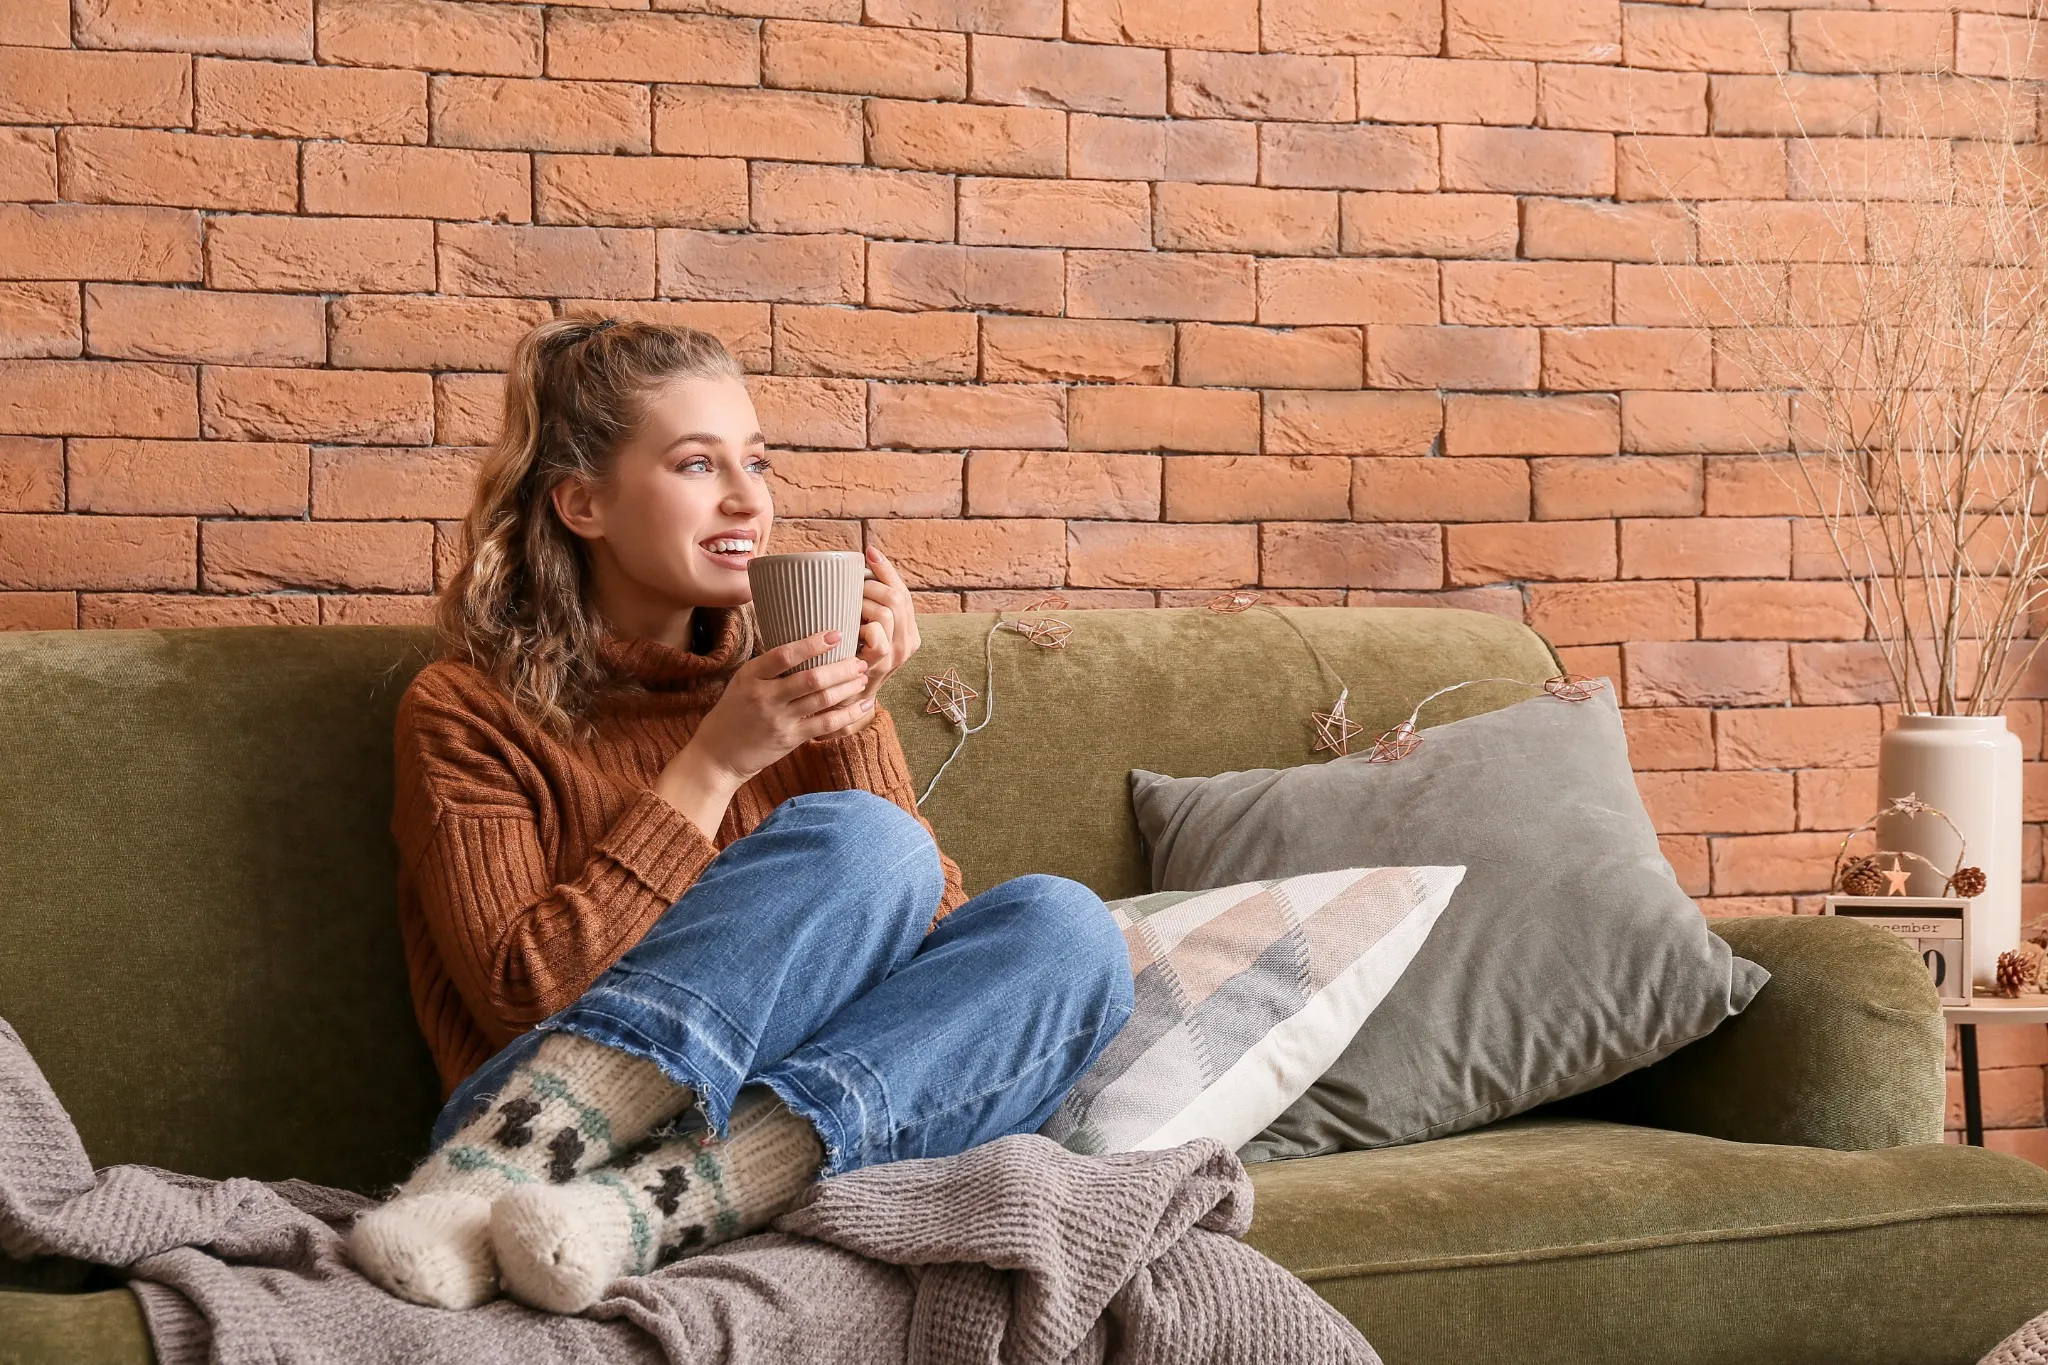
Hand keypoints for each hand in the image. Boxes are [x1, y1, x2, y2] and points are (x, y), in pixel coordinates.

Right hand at [672, 629, 873, 792]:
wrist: (718, 754)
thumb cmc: (734, 712)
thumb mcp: (743, 682)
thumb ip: (770, 668)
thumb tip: (806, 646)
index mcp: (751, 675)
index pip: (784, 655)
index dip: (813, 643)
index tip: (836, 634)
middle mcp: (765, 696)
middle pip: (811, 678)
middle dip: (841, 668)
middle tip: (859, 660)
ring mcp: (778, 719)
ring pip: (822, 700)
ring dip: (847, 687)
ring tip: (862, 677)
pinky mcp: (789, 738)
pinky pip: (825, 724)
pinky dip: (848, 714)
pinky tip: (864, 705)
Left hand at [844, 545, 919, 730]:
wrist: (844, 702)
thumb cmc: (847, 660)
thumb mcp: (861, 630)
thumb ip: (864, 608)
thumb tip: (848, 570)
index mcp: (909, 628)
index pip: (903, 591)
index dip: (886, 570)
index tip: (868, 551)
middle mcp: (910, 640)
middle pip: (896, 597)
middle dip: (870, 586)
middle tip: (849, 589)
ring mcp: (898, 655)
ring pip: (887, 612)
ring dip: (862, 604)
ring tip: (846, 609)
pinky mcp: (882, 666)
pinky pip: (877, 637)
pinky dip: (862, 627)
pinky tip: (849, 629)